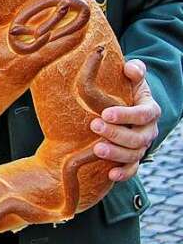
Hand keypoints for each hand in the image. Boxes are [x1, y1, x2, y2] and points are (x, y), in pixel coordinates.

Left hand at [91, 59, 160, 181]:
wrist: (128, 105)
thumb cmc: (127, 87)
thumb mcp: (132, 76)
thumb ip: (134, 70)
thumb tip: (131, 68)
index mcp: (149, 110)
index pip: (143, 114)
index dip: (126, 115)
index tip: (106, 113)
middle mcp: (148, 130)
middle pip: (138, 137)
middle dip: (116, 134)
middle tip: (94, 126)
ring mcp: (141, 146)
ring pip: (134, 155)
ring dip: (116, 154)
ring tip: (97, 150)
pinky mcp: (133, 158)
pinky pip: (132, 169)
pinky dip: (123, 174)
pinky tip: (110, 175)